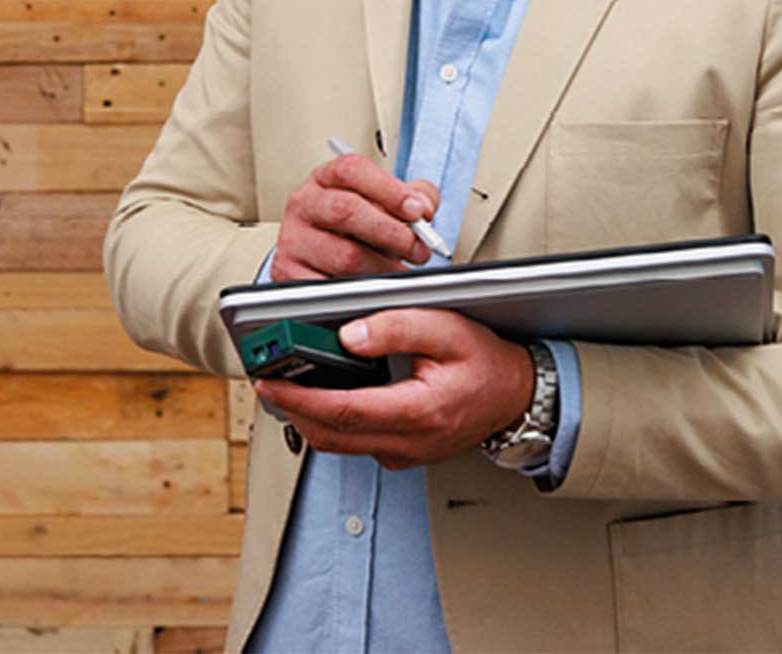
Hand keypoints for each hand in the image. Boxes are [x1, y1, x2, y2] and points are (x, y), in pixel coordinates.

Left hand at [254, 308, 535, 470]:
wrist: (516, 396)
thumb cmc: (485, 360)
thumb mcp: (447, 327)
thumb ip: (397, 326)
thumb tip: (348, 335)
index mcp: (419, 412)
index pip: (344, 412)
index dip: (301, 398)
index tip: (269, 383)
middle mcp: (408, 443)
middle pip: (331, 435)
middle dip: (292, 409)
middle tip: (266, 381)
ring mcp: (404, 454)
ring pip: (338, 444)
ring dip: (307, 417)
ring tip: (286, 385)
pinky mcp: (401, 454)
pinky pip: (354, 444)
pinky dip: (330, 423)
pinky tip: (322, 395)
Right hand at [273, 150, 439, 280]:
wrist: (318, 261)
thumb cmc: (355, 230)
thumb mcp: (383, 204)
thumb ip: (411, 196)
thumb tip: (423, 206)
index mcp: (325, 179)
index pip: (352, 171)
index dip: (389, 190)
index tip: (418, 211)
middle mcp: (304, 204)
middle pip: (347, 210)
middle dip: (391, 232)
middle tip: (417, 248)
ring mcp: (293, 240)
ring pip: (344, 256)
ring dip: (383, 268)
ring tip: (401, 273)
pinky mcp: (290, 274)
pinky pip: (332, 288)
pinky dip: (360, 292)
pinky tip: (375, 289)